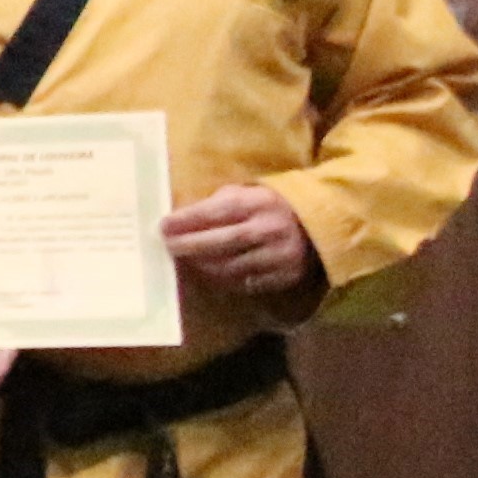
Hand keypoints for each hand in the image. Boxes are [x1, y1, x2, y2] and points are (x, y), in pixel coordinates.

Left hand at [162, 183, 317, 300]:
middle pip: (224, 241)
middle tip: (167, 246)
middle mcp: (270, 229)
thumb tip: (176, 221)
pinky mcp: (284, 276)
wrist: (315, 224)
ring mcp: (279, 255)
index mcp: (258, 203)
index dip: (188, 220)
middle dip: (190, 245)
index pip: (218, 212)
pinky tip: (209, 273)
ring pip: (232, 266)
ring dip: (203, 266)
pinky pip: (246, 282)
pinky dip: (223, 279)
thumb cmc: (266, 207)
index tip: (163, 226)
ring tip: (186, 261)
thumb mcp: (245, 195)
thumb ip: (215, 205)